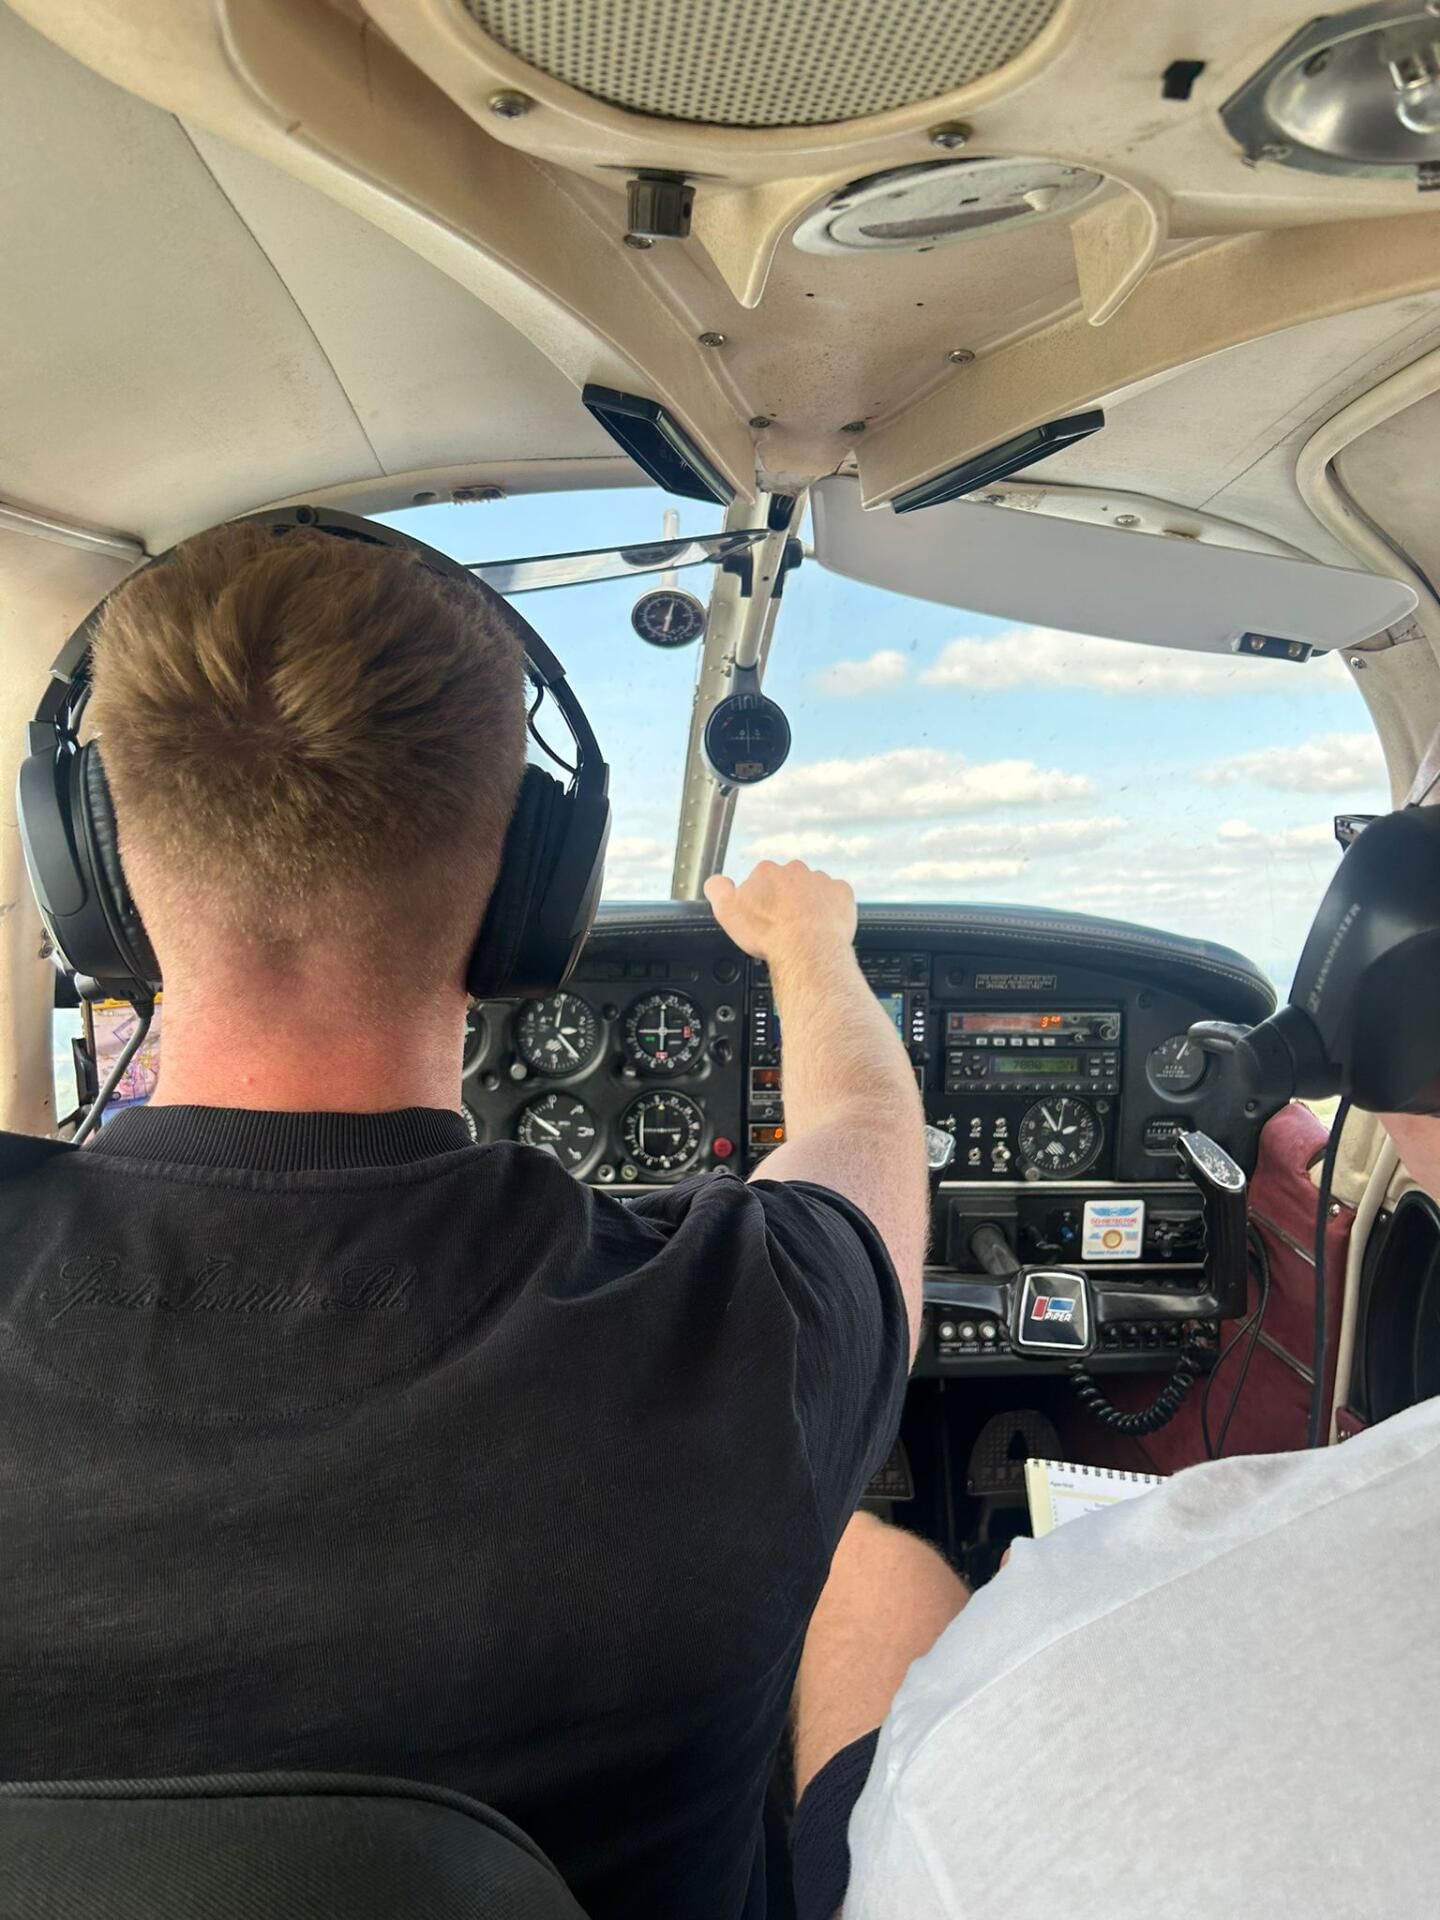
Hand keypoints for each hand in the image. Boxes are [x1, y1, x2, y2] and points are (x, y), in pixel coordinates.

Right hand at [704, 860, 856, 963]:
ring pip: (813, 889)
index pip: (761, 880)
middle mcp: (795, 870)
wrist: (807, 948)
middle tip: (784, 924)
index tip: (763, 917)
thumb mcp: (726, 912)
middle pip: (788, 882)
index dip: (761, 900)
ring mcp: (821, 880)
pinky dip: (831, 908)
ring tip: (805, 928)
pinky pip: (836, 897)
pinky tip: (824, 924)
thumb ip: (717, 890)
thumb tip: (716, 882)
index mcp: (767, 872)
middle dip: (786, 899)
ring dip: (809, 903)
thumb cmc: (769, 933)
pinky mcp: (842, 892)